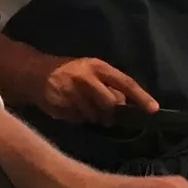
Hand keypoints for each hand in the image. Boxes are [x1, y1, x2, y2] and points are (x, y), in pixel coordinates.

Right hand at [34, 57, 158, 123]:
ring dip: (92, 117)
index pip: (125, 82)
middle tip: (106, 116)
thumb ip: (109, 85)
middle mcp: (86, 77)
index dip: (140, 97)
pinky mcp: (60, 105)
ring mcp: (71, 92)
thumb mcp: (91, 71)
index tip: (153, 109)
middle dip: (110, 113)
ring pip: (94, 115)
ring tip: (83, 107)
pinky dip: (78, 118)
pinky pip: (78, 120)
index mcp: (98, 67)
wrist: (34, 72)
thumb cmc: (70, 72)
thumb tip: (126, 105)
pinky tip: (70, 108)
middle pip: (110, 103)